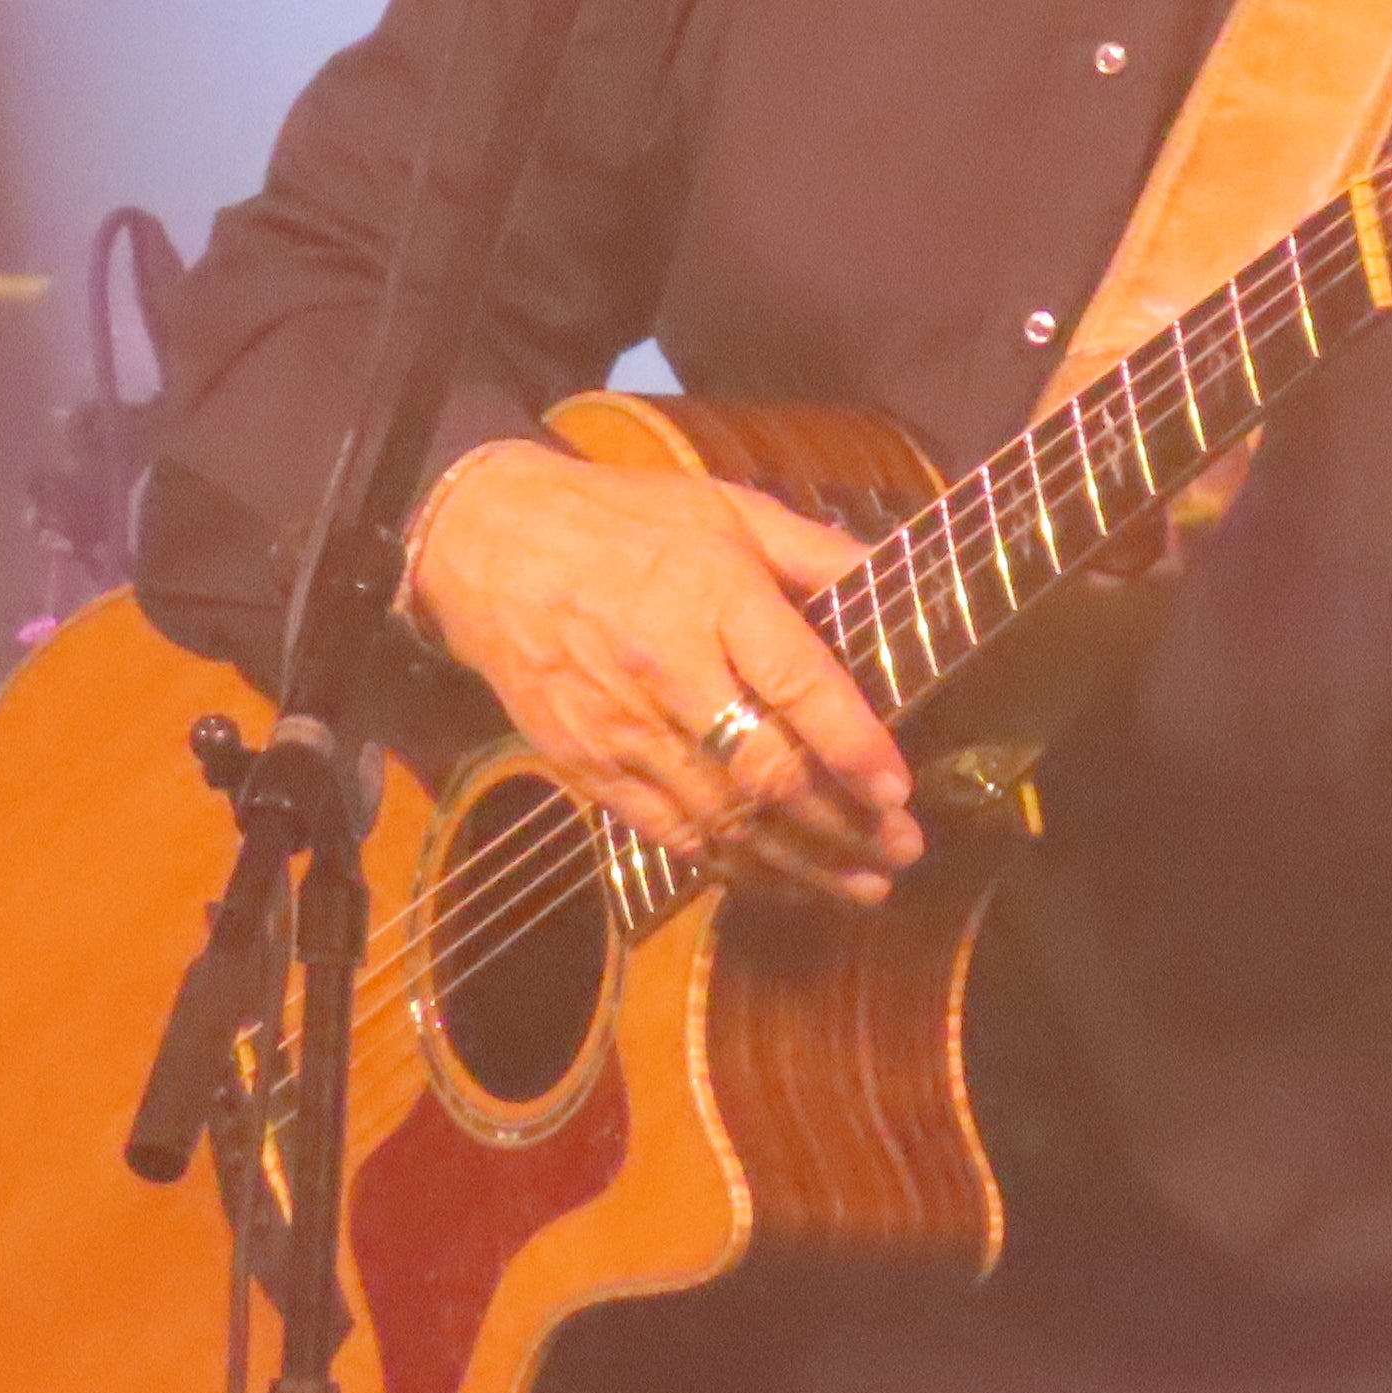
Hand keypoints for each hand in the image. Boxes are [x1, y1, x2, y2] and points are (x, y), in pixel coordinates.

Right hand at [404, 442, 918, 904]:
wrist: (488, 549)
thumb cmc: (622, 521)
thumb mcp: (727, 508)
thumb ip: (815, 551)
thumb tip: (895, 582)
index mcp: (714, 596)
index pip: (795, 682)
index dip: (853, 744)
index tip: (899, 788)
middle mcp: (670, 671)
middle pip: (764, 770)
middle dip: (842, 823)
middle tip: (903, 849)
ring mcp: (624, 729)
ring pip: (723, 819)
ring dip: (801, 863)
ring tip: (864, 884)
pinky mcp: (589, 769)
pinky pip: (671, 835)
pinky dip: (733, 868)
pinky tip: (782, 881)